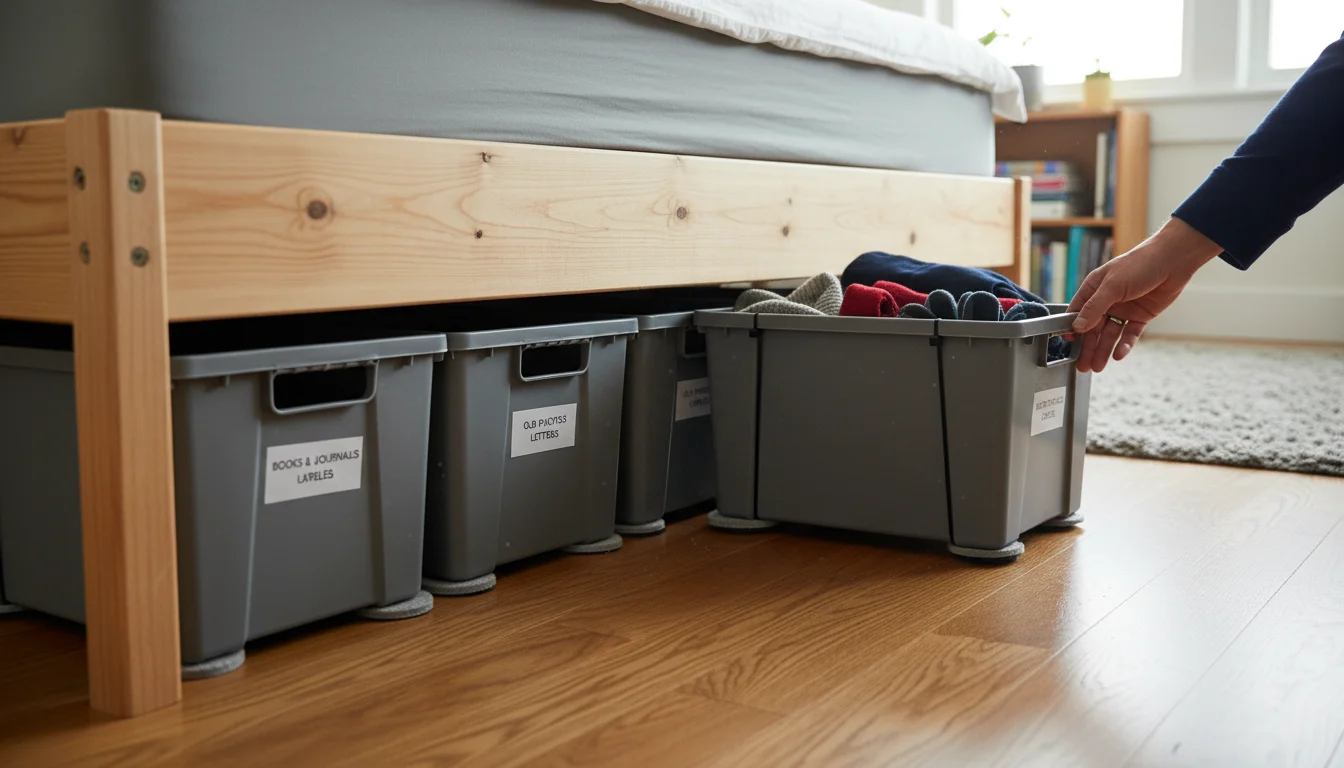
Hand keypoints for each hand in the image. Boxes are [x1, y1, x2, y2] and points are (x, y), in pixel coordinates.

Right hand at [1066, 217, 1222, 372]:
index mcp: (1094, 289)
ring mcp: (1123, 310)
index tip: (1067, 344)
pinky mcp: (1140, 317)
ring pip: (1110, 335)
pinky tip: (1119, 355)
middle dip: (1087, 347)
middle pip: (1093, 328)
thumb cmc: (1140, 264)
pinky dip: (1124, 345)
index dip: (1072, 328)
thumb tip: (1077, 327)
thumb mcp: (1113, 285)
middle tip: (1082, 366)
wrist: (1174, 261)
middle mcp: (1107, 300)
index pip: (1078, 312)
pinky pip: (1129, 334)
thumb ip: (1095, 307)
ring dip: (1103, 350)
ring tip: (1097, 367)